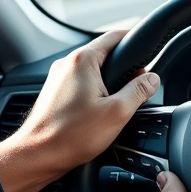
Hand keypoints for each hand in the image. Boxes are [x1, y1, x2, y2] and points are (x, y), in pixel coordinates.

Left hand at [0, 31, 159, 191]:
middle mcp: (67, 64)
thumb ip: (138, 91)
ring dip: (108, 81)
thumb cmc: (71, 136)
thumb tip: (152, 79)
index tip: (146, 50)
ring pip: (92, 70)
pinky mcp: (54, 92)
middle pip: (103, 53)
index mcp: (83, 61)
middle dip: (123, 68)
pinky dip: (94, 91)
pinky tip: (99, 111)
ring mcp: (58, 78)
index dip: (134, 41)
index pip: (114, 36)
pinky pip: (80, 83)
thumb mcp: (117, 113)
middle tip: (137, 87)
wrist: (38, 155)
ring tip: (117, 103)